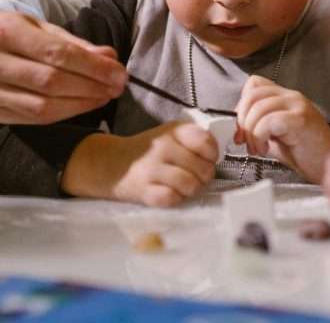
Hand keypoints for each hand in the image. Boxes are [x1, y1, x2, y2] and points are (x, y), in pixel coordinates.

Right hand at [0, 8, 126, 124]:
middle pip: (50, 82)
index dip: (92, 67)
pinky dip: (64, 114)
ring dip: (81, 104)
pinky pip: (33, 119)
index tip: (119, 73)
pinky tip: (83, 105)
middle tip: (118, 87)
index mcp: (2, 31)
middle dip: (91, 87)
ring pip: (42, 106)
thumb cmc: (16, 33)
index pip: (56, 53)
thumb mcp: (43, 28)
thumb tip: (110, 58)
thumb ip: (77, 44)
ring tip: (104, 96)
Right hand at [62, 122, 218, 206]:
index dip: (212, 155)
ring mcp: (152, 169)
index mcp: (174, 131)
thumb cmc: (149, 151)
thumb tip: (216, 157)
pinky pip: (172, 198)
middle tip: (198, 178)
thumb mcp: (171, 135)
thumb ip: (194, 141)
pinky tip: (171, 193)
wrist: (113, 164)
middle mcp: (163, 147)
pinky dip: (176, 198)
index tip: (207, 159)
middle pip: (203, 168)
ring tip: (186, 187)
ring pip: (190, 185)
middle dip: (204, 176)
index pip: (206, 142)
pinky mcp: (144, 191)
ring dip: (192, 189)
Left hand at [234, 75, 329, 182]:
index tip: (242, 128)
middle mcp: (292, 97)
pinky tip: (266, 149)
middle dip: (242, 121)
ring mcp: (297, 106)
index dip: (241, 105)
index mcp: (286, 97)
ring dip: (251, 133)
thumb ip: (259, 126)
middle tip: (245, 141)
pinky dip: (260, 137)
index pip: (254, 84)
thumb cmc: (306, 154)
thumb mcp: (276, 136)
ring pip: (258, 108)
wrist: (328, 166)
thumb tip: (237, 128)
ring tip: (258, 149)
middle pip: (252, 95)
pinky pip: (268, 121)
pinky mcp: (300, 120)